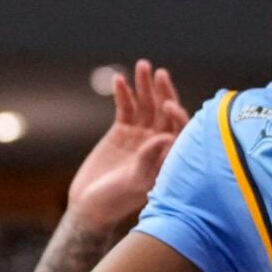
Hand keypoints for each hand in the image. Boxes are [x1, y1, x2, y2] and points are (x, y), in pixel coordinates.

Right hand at [67, 60, 188, 229]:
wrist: (91, 206)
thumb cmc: (116, 200)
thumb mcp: (134, 182)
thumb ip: (149, 160)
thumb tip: (166, 138)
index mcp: (170, 156)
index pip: (181, 130)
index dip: (178, 116)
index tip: (169, 106)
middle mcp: (159, 143)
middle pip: (165, 111)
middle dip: (163, 91)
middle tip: (160, 73)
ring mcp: (141, 135)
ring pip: (146, 104)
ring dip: (144, 86)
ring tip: (142, 65)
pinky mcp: (122, 131)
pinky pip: (125, 107)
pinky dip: (123, 94)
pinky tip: (119, 80)